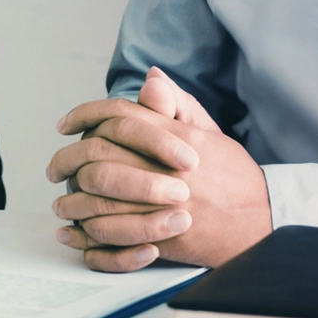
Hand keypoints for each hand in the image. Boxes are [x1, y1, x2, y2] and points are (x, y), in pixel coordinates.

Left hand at [47, 68, 271, 271]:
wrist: (263, 220)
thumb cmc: (232, 175)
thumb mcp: (209, 133)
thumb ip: (176, 105)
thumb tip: (150, 77)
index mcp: (177, 139)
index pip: (120, 117)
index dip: (85, 115)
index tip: (65, 125)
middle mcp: (167, 170)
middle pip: (100, 157)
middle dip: (68, 161)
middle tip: (54, 169)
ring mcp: (164, 207)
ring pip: (100, 200)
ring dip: (72, 201)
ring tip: (61, 201)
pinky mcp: (163, 240)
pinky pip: (113, 238)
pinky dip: (87, 237)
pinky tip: (73, 233)